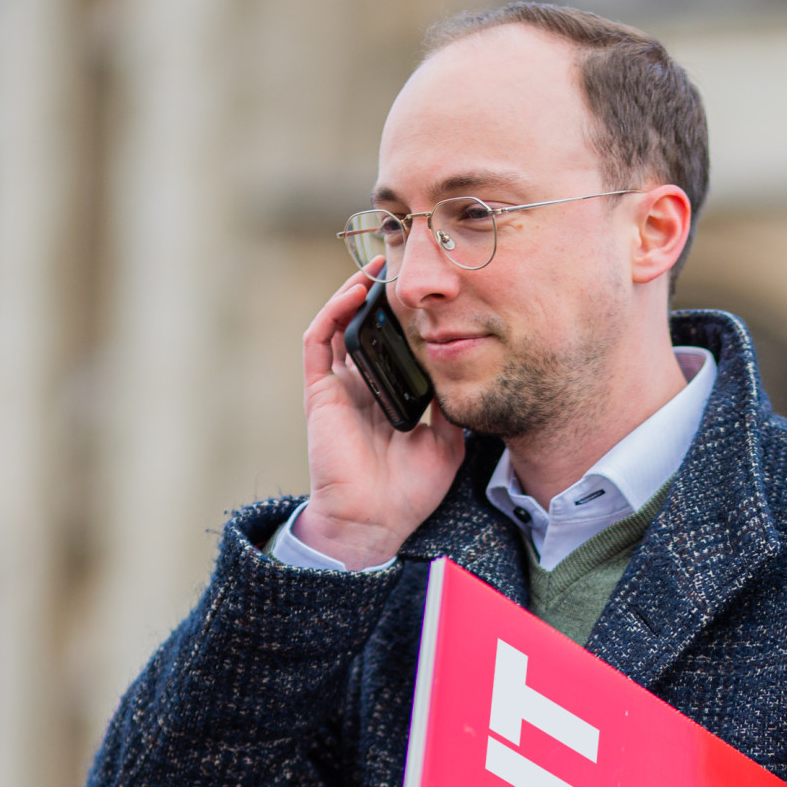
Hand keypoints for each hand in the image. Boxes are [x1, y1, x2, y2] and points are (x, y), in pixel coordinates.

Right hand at [300, 263, 465, 567]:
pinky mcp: (320, 392)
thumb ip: (452, 407)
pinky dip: (333, 312)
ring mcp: (338, 387)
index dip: (404, 316)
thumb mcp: (447, 443)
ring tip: (377, 267)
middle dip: (379, 294)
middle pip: (365, 326)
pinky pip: (318, 341)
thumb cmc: (407, 492)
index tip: (427, 292)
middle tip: (400, 264)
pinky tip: (355, 292)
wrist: (374, 523)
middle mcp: (360, 386)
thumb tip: (468, 373)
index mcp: (387, 397)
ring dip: (353, 292)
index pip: (393, 345)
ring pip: (339, 324)